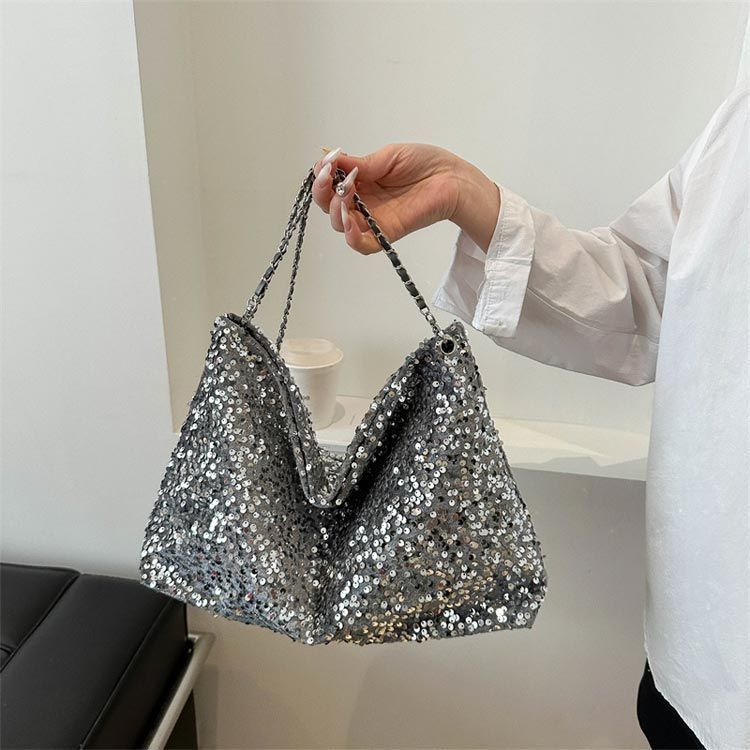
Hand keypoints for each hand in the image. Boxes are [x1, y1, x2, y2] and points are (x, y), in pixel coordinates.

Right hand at [311, 143, 465, 254]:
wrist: (451, 178)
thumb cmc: (424, 164)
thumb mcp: (388, 157)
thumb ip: (361, 164)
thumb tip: (333, 161)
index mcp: (359, 181)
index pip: (329, 185)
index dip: (322, 177)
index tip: (326, 164)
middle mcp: (362, 201)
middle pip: (329, 206)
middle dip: (324, 193)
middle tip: (334, 179)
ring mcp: (373, 218)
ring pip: (341, 225)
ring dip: (336, 212)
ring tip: (345, 198)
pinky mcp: (386, 233)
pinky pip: (363, 244)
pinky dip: (352, 237)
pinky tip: (350, 224)